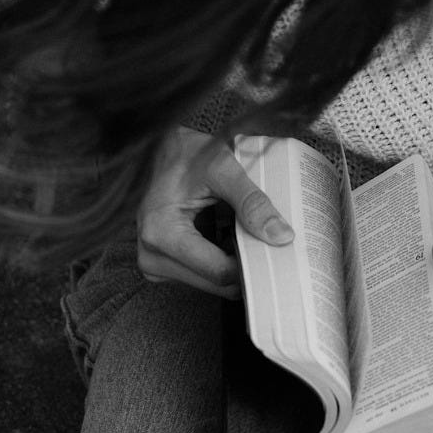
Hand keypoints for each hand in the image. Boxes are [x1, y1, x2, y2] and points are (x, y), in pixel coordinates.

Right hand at [136, 127, 293, 298]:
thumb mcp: (223, 169)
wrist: (161, 149)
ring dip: (234, 263)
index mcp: (161, 233)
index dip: (253, 264)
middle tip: (270, 243)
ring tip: (246, 233)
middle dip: (246, 266)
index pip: (219, 272)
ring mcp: (153, 263)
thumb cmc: (187, 154)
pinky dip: (221, 260)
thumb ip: (252, 202)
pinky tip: (230, 236)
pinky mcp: (161, 263)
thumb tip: (282, 236)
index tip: (277, 249)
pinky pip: (202, 275)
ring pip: (211, 283)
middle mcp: (151, 255)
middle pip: (216, 284)